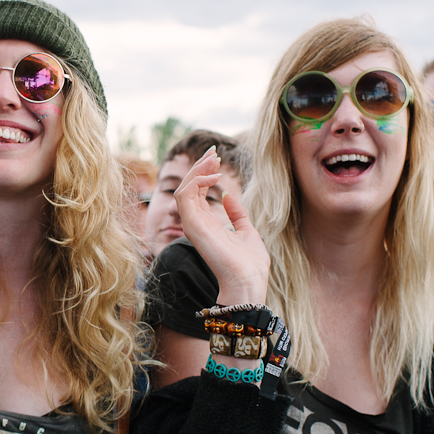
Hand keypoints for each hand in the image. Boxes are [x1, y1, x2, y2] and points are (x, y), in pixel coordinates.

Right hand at [173, 148, 268, 305]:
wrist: (248, 282)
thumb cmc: (250, 264)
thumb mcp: (247, 232)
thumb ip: (237, 215)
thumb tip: (228, 197)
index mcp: (207, 225)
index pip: (197, 192)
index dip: (205, 172)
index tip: (218, 158)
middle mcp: (196, 223)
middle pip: (188, 187)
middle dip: (200, 166)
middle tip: (214, 151)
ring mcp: (192, 224)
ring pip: (184, 188)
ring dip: (197, 170)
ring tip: (214, 159)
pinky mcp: (193, 225)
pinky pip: (184, 195)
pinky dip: (196, 180)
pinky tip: (214, 176)